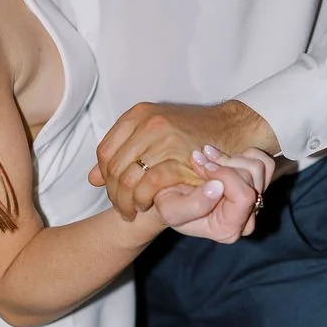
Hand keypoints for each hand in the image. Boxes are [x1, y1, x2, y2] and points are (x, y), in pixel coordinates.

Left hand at [88, 100, 279, 219]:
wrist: (234, 127)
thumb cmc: (193, 134)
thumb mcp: (154, 133)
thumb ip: (124, 151)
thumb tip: (92, 178)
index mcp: (138, 114)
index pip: (104, 151)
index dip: (104, 176)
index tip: (112, 191)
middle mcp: (148, 123)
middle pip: (113, 167)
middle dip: (114, 194)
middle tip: (121, 209)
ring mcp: (165, 139)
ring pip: (128, 178)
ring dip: (126, 201)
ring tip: (131, 212)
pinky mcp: (181, 156)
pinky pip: (150, 183)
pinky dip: (144, 199)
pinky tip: (147, 206)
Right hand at [153, 146, 275, 244]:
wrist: (171, 197)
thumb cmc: (169, 205)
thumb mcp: (170, 209)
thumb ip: (193, 205)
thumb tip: (218, 188)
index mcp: (228, 229)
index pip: (244, 197)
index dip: (224, 175)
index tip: (202, 166)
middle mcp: (247, 218)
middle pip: (252, 180)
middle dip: (223, 165)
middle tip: (199, 160)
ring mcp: (254, 202)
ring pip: (259, 168)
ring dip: (231, 158)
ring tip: (207, 158)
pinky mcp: (256, 185)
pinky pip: (264, 162)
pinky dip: (243, 154)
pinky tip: (221, 158)